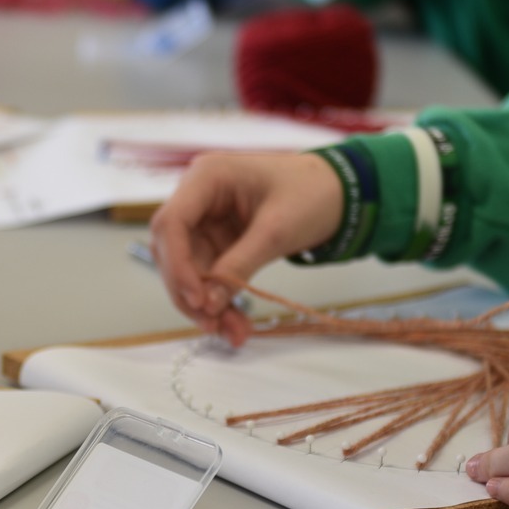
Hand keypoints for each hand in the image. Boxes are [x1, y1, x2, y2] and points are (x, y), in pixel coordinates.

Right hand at [149, 148, 342, 344]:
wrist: (337, 194)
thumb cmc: (311, 194)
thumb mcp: (276, 231)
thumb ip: (239, 265)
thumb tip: (208, 304)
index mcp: (207, 177)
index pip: (171, 223)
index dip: (177, 265)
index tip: (198, 300)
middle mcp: (197, 198)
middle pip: (172, 251)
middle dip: (190, 292)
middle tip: (214, 325)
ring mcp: (205, 222)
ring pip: (188, 271)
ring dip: (205, 304)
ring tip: (233, 332)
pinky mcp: (216, 242)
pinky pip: (208, 277)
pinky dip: (219, 301)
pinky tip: (235, 324)